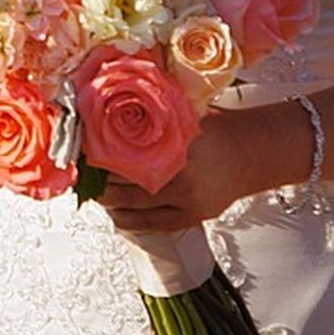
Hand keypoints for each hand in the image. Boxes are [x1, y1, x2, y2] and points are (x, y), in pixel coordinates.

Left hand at [99, 106, 301, 232]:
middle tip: (80, 172)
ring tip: (90, 192)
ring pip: (134, 204)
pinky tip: (113, 213)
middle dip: (98, 177)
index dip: (100, 152)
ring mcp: (187, 199)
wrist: (253, 154)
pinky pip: (151, 224)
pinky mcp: (192, 217)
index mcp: (178, 142)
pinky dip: (128, 220)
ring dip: (108, 199)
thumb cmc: (217, 128)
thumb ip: (154, 115)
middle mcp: (181, 173)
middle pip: (125, 179)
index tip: (81, 147)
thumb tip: (111, 110)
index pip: (126, 150)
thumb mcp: (185, 113)